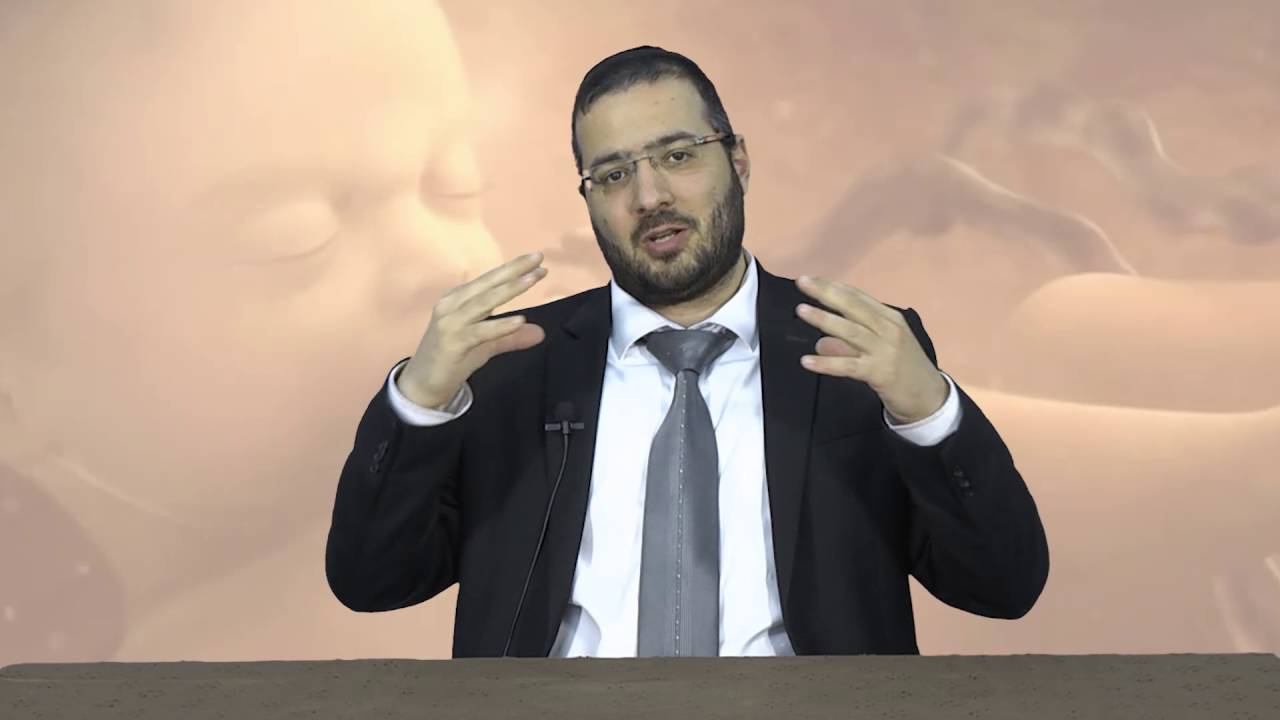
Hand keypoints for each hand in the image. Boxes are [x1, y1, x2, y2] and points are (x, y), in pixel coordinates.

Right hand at [398, 253, 548, 407]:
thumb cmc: (453, 358)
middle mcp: (452, 305)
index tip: (536, 259)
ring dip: (510, 289)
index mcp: (458, 299)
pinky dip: (500, 326)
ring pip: (484, 302)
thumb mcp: (486, 344)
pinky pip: (480, 331)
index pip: (489, 280)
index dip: (512, 269)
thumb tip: (540, 333)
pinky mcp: (452, 343)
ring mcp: (450, 323)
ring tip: (532, 279)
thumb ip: (511, 337)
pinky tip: (520, 320)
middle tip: (538, 258)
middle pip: (487, 284)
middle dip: (514, 270)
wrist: (423, 383)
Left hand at [794, 276, 948, 423]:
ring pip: (850, 331)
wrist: (929, 396)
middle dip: (826, 293)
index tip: (811, 278)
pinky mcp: (879, 373)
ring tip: (801, 310)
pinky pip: (848, 366)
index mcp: (890, 318)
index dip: (833, 286)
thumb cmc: (902, 366)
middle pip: (853, 307)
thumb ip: (853, 339)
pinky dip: (827, 363)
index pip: (858, 297)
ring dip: (824, 319)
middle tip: (802, 282)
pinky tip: (806, 361)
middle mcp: (888, 329)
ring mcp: (884, 351)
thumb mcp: (883, 345)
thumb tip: (820, 341)